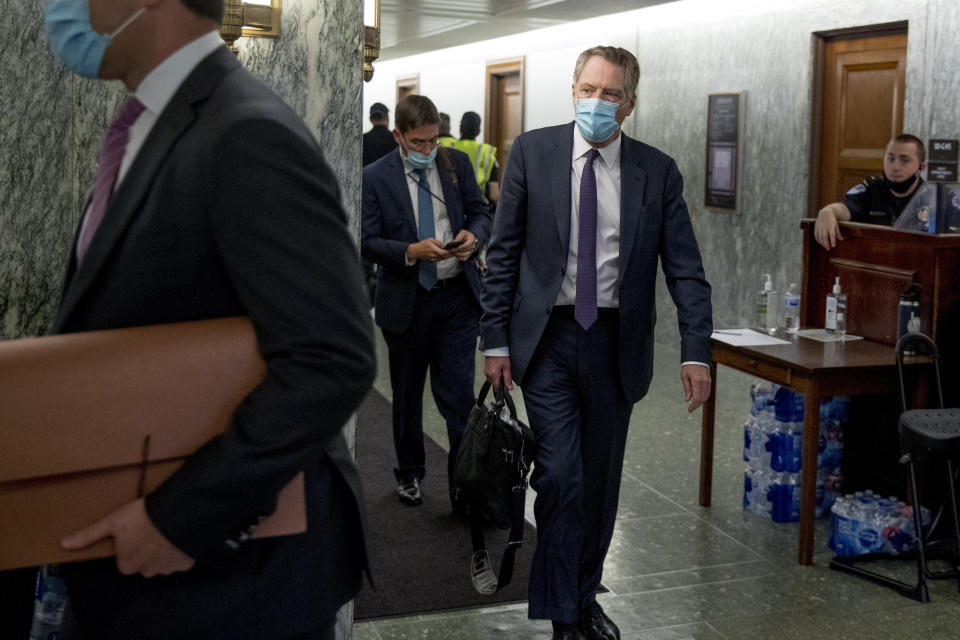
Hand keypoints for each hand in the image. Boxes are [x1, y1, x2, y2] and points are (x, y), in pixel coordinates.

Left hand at [62, 498, 194, 577]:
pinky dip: (180, 552)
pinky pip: (180, 561)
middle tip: (151, 531)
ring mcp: (167, 569)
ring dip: (164, 553)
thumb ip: (89, 535)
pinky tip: (179, 538)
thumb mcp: (113, 521)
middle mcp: (146, 572)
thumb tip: (63, 544)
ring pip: (162, 564)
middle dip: (147, 552)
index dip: (130, 547)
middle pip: (144, 564)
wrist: (177, 514)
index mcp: (127, 564)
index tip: (136, 533)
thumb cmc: (142, 518)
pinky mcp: (186, 564)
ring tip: (166, 532)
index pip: (126, 561)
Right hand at [406, 238, 451, 261]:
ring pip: (443, 258)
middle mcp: (434, 255)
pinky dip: (444, 257)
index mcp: (433, 250)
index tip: (453, 250)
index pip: (443, 252)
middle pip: (444, 256)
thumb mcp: (430, 240)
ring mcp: (433, 259)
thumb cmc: (422, 245)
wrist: (415, 251)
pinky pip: (440, 259)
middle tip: (456, 252)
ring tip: (453, 253)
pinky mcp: (432, 260)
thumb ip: (438, 242)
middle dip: (450, 254)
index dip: (449, 252)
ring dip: (448, 256)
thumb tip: (443, 246)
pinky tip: (447, 255)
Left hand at [450, 230, 477, 260]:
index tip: (456, 247)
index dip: (461, 247)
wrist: (470, 238)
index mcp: (472, 240)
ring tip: (452, 252)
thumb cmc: (466, 235)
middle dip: (457, 251)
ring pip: (464, 255)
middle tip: (451, 250)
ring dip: (457, 254)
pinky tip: (455, 255)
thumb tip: (454, 242)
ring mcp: (471, 252)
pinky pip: (464, 258)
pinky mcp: (469, 255)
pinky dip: (459, 257)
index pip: (466, 245)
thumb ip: (459, 237)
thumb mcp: (462, 233)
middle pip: (464, 251)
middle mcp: (473, 247)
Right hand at [484, 355, 512, 390]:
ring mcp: (486, 372)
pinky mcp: (485, 369)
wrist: (495, 348)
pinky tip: (497, 369)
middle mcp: (488, 374)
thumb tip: (509, 388)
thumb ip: (508, 379)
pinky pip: (489, 375)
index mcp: (494, 375)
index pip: (496, 388)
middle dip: (498, 382)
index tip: (504, 386)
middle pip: (493, 384)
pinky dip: (493, 374)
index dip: (501, 389)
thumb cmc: (501, 356)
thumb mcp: (507, 368)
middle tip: (503, 375)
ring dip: (496, 378)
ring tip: (500, 370)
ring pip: (491, 380)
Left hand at [680, 364, 710, 412]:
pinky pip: (707, 392)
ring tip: (693, 404)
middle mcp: (704, 382)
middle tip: (690, 409)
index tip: (689, 410)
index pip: (697, 398)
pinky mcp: (709, 381)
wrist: (696, 357)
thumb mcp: (684, 377)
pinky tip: (698, 398)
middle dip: (696, 405)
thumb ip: (687, 388)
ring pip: (706, 396)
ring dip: (700, 402)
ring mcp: (708, 382)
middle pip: (702, 399)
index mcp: (696, 381)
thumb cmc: (688, 366)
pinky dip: (703, 397)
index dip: (693, 406)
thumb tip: (688, 400)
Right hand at [814, 206, 843, 249]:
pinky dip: (818, 240)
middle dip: (826, 244)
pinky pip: (816, 236)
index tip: (833, 246)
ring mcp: (819, 228)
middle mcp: (825, 227)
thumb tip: (841, 239)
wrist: (825, 213)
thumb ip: (838, 233)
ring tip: (825, 247)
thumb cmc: (832, 220)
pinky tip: (821, 243)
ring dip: (822, 243)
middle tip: (829, 249)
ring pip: (820, 237)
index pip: (832, 235)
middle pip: (825, 237)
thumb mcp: (836, 225)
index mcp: (831, 226)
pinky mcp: (816, 228)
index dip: (832, 241)